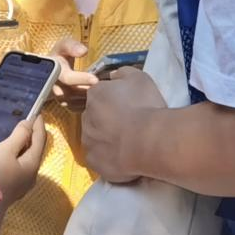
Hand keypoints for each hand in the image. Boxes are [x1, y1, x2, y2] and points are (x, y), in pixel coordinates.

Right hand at [0, 117, 45, 204]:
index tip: (37, 112)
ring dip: (27, 145)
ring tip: (20, 135)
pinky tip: (12, 154)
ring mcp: (25, 181)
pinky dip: (21, 154)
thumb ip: (18, 136)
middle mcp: (33, 172)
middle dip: (34, 134)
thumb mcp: (6, 151)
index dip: (39, 124)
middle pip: (37, 149)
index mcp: (33, 162)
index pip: (40, 139)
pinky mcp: (16, 186)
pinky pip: (23, 165)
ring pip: (30, 158)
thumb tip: (28, 123)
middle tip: (29, 121)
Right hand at [48, 38, 96, 112]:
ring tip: (102, 92)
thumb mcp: (63, 47)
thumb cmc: (61, 57)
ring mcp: (60, 98)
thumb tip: (83, 50)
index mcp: (54, 71)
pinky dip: (89, 104)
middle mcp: (54, 86)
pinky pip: (78, 108)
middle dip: (87, 90)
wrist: (52, 71)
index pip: (66, 78)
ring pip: (75, 103)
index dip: (81, 79)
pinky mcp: (67, 105)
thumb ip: (71, 45)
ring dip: (89, 98)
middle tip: (103, 87)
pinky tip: (97, 97)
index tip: (95, 79)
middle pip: (71, 94)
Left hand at [81, 67, 164, 183]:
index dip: (115, 103)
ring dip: (108, 140)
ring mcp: (88, 140)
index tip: (130, 109)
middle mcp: (85, 116)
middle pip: (96, 117)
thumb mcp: (139, 78)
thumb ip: (123, 73)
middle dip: (109, 121)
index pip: (100, 96)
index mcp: (94, 95)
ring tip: (130, 144)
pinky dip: (110, 159)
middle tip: (130, 127)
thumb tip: (113, 76)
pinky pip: (100, 159)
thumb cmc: (145, 106)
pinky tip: (125, 158)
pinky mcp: (93, 161)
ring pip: (96, 138)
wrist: (149, 140)